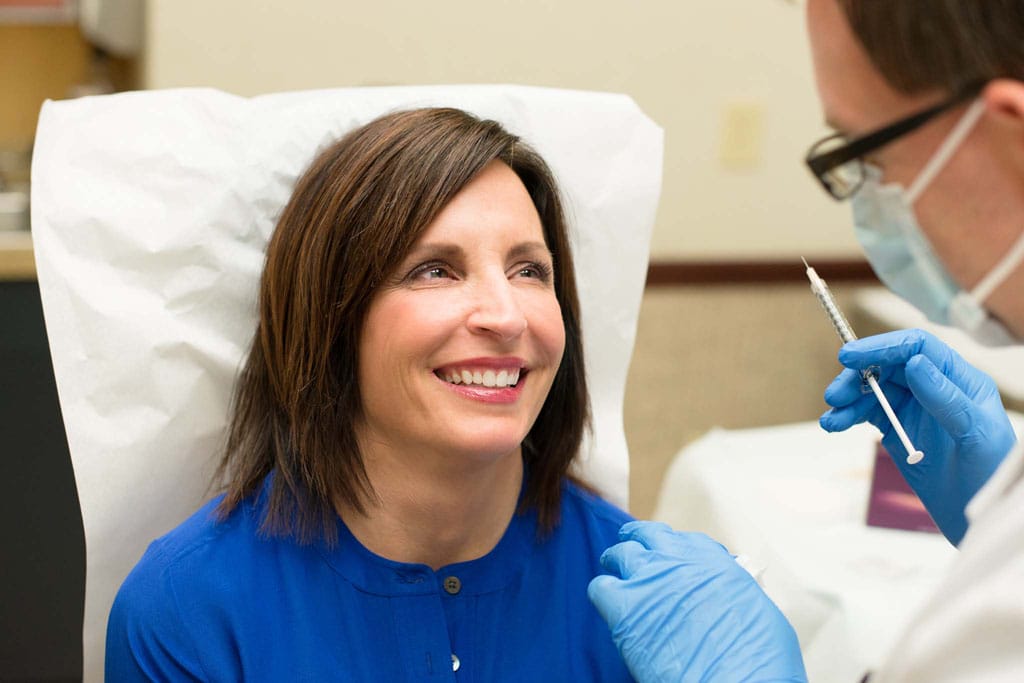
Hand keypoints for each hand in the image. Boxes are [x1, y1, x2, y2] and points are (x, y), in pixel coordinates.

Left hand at [587, 521, 805, 682]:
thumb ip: (729, 590)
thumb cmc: (756, 655)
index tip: (672, 557)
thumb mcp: (754, 607)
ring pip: (620, 553)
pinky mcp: (625, 608)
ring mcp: (648, 579)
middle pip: (648, 535)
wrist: (737, 681)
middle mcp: (676, 560)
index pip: (684, 539)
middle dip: (641, 540)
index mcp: (711, 560)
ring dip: (618, 560)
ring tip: (613, 566)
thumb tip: (720, 597)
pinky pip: (601, 588)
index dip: (675, 548)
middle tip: (635, 548)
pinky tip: (609, 602)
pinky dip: (604, 592)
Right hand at [820, 328, 1016, 544]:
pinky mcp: (896, 429)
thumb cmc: (991, 474)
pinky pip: (866, 414)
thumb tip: (914, 362)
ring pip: (872, 390)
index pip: (918, 348)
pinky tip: (833, 424)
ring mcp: (913, 409)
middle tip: (835, 394)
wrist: (978, 518)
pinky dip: (846, 417)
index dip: (883, 346)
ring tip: (832, 416)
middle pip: (887, 366)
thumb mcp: (976, 434)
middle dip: (858, 376)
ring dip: (848, 399)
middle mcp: (934, 388)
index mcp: (959, 380)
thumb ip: (946, 398)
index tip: (852, 357)